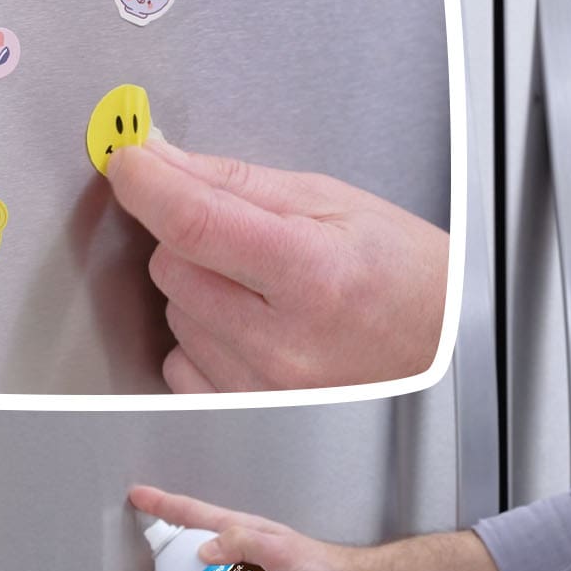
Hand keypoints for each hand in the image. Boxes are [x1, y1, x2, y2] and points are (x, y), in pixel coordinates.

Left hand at [105, 137, 447, 393]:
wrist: (441, 342)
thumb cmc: (401, 272)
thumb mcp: (331, 202)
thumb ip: (235, 182)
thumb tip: (161, 159)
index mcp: (311, 274)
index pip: (194, 222)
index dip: (147, 182)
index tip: (129, 162)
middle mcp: (283, 342)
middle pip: (172, 265)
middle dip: (193, 237)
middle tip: (248, 236)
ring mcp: (263, 386)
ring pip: (174, 310)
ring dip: (201, 287)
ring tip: (264, 285)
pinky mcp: (246, 412)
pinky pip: (180, 360)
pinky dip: (203, 335)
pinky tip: (251, 323)